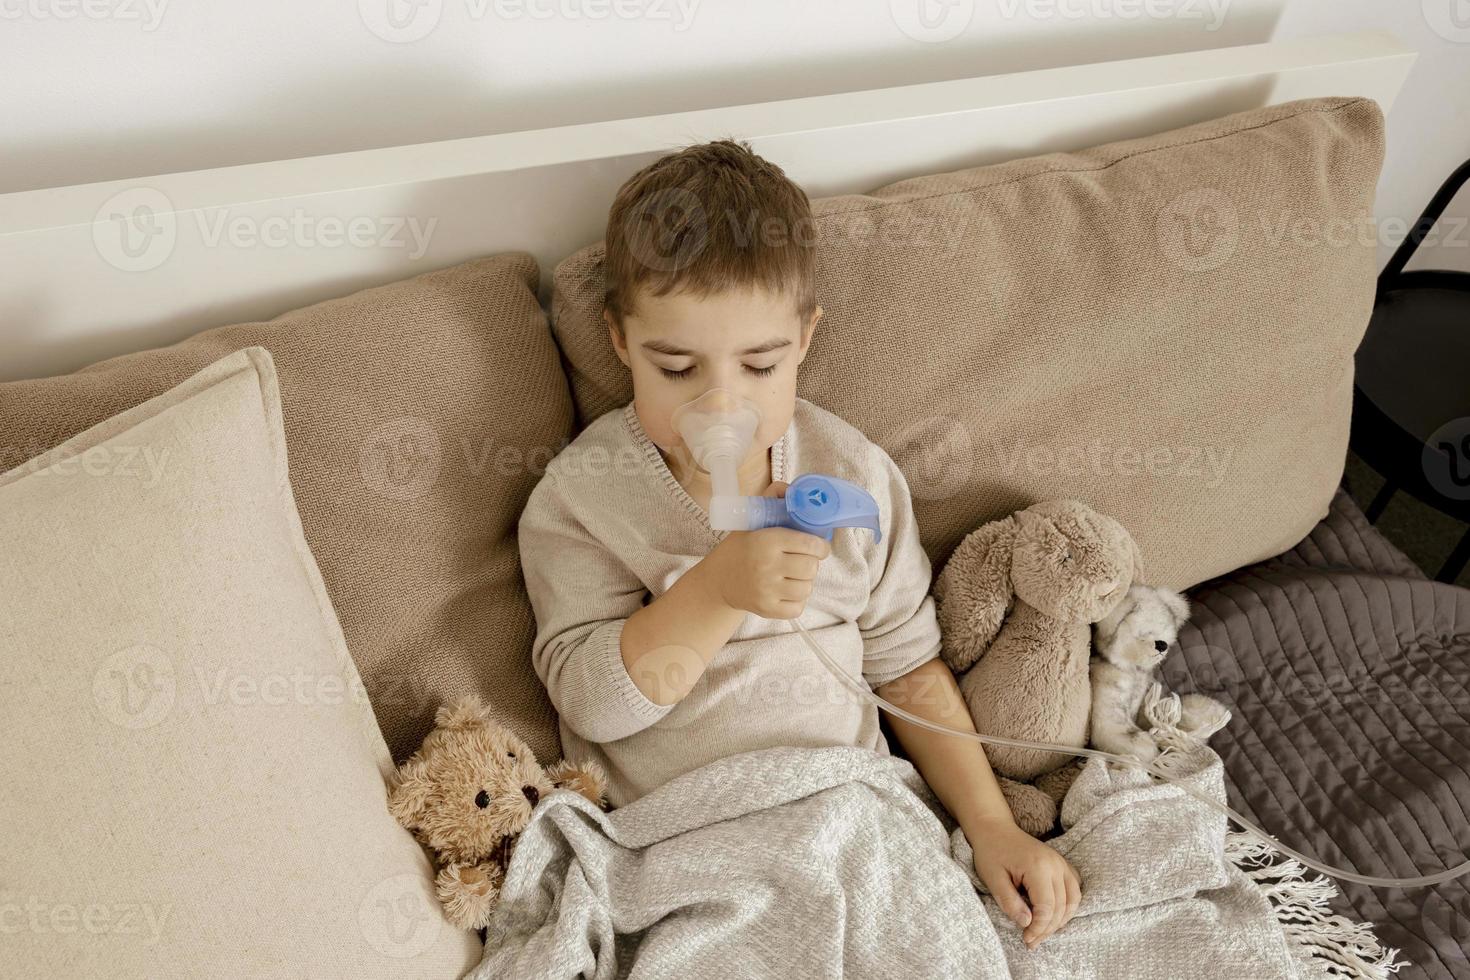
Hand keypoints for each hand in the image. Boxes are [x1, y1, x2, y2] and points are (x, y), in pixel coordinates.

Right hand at [697, 480, 830, 619]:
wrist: (719, 580)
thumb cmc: (742, 546)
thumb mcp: (752, 520)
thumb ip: (773, 499)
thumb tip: (793, 489)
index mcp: (767, 540)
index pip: (810, 544)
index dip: (821, 546)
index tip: (819, 547)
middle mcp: (767, 565)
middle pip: (811, 568)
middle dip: (811, 564)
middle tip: (803, 560)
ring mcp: (766, 590)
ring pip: (807, 588)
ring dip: (804, 582)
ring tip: (793, 575)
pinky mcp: (766, 609)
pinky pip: (798, 608)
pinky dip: (796, 600)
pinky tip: (787, 590)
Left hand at [968, 818, 1081, 949]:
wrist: (995, 829)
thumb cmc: (991, 853)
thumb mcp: (992, 879)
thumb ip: (1009, 902)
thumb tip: (1027, 923)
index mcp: (1037, 866)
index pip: (1047, 907)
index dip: (1039, 928)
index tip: (1026, 939)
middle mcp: (1055, 864)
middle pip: (1061, 906)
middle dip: (1047, 929)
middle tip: (1031, 941)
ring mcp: (1061, 862)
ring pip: (1073, 900)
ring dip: (1061, 920)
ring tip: (1042, 932)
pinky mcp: (1062, 864)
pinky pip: (1074, 889)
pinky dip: (1068, 906)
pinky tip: (1053, 916)